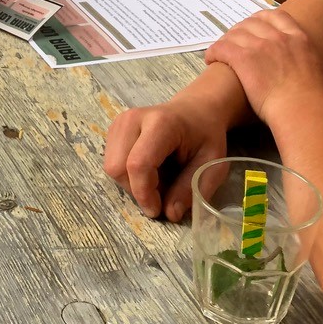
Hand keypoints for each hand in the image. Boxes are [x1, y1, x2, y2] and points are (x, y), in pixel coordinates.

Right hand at [103, 97, 227, 221]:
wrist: (194, 110)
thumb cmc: (205, 136)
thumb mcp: (211, 163)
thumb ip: (191, 188)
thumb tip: (170, 213)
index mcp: (161, 124)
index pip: (138, 163)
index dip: (144, 193)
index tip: (157, 210)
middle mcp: (133, 119)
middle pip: (117, 167)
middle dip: (136, 190)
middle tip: (160, 194)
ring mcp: (120, 123)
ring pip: (111, 167)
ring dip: (131, 183)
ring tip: (157, 179)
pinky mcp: (114, 130)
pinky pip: (111, 162)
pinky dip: (127, 175)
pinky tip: (148, 170)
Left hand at [203, 9, 322, 129]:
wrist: (304, 109)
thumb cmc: (320, 103)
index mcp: (300, 40)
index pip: (276, 17)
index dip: (261, 20)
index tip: (255, 27)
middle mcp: (279, 37)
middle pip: (251, 23)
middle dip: (240, 30)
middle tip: (233, 41)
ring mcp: (259, 45)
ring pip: (234, 34)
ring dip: (225, 41)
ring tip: (219, 52)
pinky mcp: (242, 58)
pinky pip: (222, 48)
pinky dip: (214, 52)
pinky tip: (210, 59)